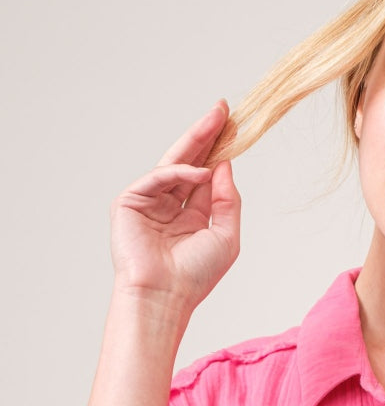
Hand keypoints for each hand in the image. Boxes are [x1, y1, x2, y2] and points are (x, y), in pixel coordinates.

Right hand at [110, 100, 240, 314]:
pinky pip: (158, 177)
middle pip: (190, 162)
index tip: (234, 126)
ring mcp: (148, 202)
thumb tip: (225, 165)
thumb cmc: (195, 276)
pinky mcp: (130, 202)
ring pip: (173, 163)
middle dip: (206, 135)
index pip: (206, 175)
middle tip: (222, 109)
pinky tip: (202, 171)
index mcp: (191, 216)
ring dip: (195, 141)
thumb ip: (228, 200)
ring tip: (217, 120)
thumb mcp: (226, 236)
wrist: (165, 296)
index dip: (219, 151)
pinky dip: (179, 173)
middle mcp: (170, 206)